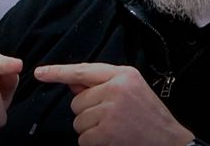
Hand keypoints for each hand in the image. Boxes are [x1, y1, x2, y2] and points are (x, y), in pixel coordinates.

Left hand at [34, 63, 193, 145]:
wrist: (170, 141)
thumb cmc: (149, 115)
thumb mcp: (131, 89)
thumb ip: (102, 83)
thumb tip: (72, 82)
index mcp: (122, 75)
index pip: (83, 71)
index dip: (58, 72)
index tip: (40, 73)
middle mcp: (116, 89)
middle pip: (77, 101)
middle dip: (88, 112)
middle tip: (111, 117)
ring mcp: (111, 111)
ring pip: (78, 121)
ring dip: (91, 129)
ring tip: (114, 128)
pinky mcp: (107, 132)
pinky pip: (84, 139)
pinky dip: (93, 143)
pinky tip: (112, 140)